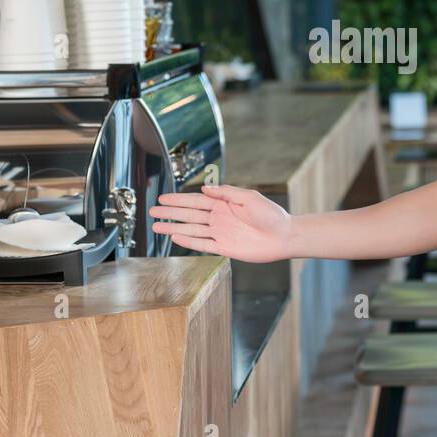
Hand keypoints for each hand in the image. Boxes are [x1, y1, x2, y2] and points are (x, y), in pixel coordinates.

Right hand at [148, 184, 291, 261]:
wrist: (283, 236)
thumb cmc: (271, 214)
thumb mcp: (248, 197)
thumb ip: (226, 193)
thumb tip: (205, 188)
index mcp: (224, 204)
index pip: (195, 200)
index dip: (178, 200)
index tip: (162, 198)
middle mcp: (219, 218)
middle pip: (189, 215)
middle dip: (170, 212)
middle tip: (152, 211)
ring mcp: (220, 233)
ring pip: (191, 230)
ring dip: (173, 228)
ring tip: (156, 226)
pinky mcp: (224, 248)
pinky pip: (202, 244)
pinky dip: (188, 241)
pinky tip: (175, 237)